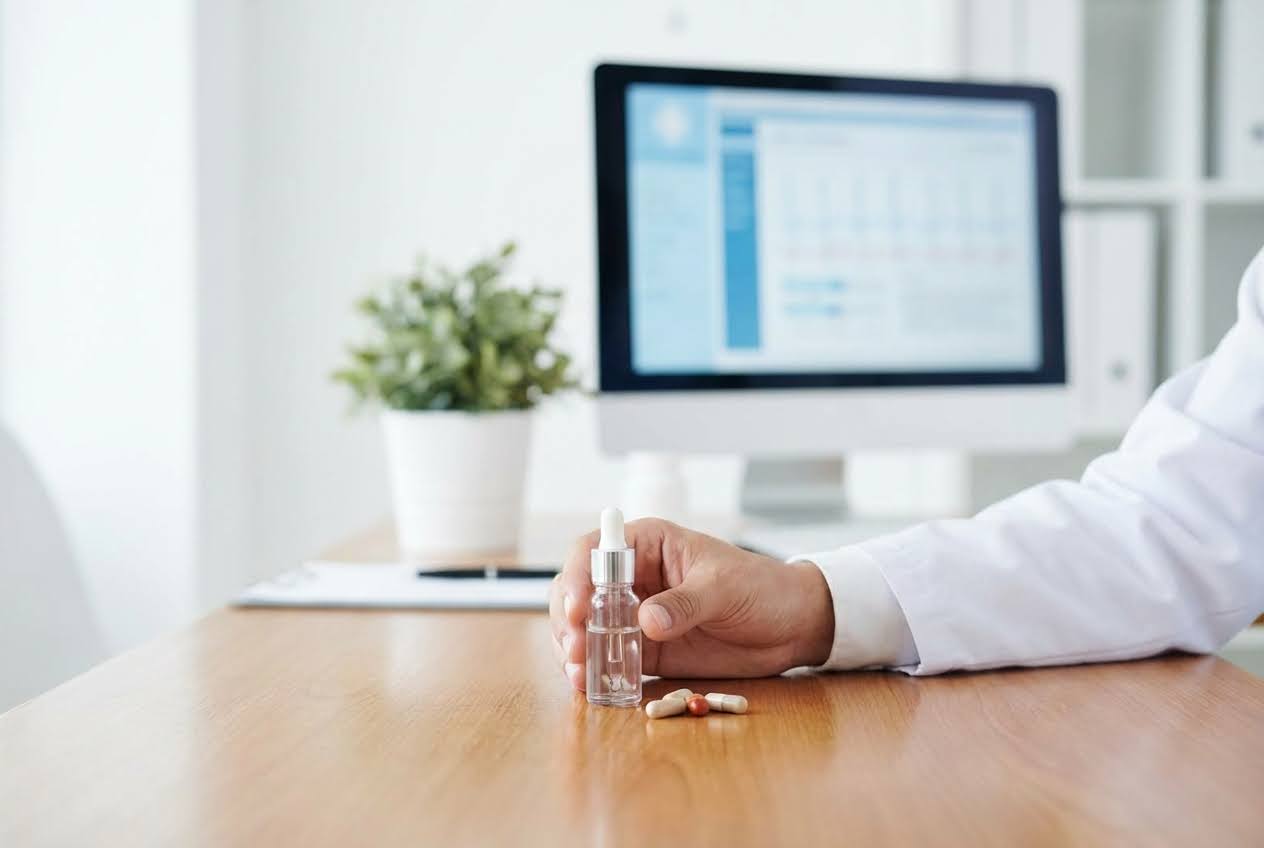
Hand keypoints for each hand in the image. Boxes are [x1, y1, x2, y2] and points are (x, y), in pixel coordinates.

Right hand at [549, 517, 834, 690]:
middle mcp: (632, 578)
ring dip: (576, 650)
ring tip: (580, 675)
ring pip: (587, 629)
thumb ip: (685, 603)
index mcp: (647, 545)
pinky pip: (610, 659)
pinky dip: (596, 673)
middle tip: (575, 649)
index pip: (594, 551)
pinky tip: (592, 687)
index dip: (577, 577)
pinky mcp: (646, 649)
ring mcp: (635, 615)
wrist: (791, 626)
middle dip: (570, 621)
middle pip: (580, 593)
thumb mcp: (724, 588)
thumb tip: (646, 620)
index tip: (578, 609)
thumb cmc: (761, 588)